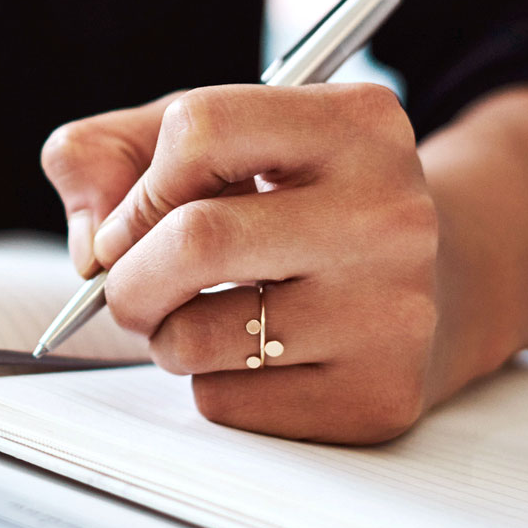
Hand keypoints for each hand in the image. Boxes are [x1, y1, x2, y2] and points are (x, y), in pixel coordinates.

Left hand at [42, 84, 440, 443]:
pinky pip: (226, 403)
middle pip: (196, 239)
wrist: (437, 286)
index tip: (134, 219)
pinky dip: (210, 384)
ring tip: (204, 315)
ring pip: (196, 337)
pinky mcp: (377, 396)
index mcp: (357, 124)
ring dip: (165, 335)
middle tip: (129, 286)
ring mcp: (392, 312)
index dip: (139, 184)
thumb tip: (90, 244)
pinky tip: (258, 356)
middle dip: (128, 275)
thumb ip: (113, 155)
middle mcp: (390, 213)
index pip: (200, 129)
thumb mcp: (218, 142)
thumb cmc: (299, 204)